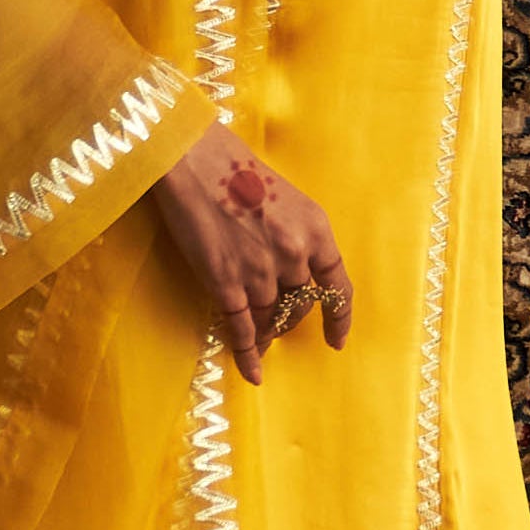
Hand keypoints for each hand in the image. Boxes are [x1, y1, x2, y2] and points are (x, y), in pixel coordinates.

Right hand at [156, 129, 352, 384]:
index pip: (337, 286)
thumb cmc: (234, 166)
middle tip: (277, 322)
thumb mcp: (285, 197)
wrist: (191, 157)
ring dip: (266, 331)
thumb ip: (295, 235)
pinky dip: (248, 353)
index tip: (336, 339)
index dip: (339, 317)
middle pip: (299, 305)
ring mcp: (260, 271)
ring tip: (260, 338)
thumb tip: (293, 269)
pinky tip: (253, 372)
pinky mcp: (225, 282)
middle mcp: (294, 254)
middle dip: (289, 318)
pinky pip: (242, 329)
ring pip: (270, 318)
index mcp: (315, 229)